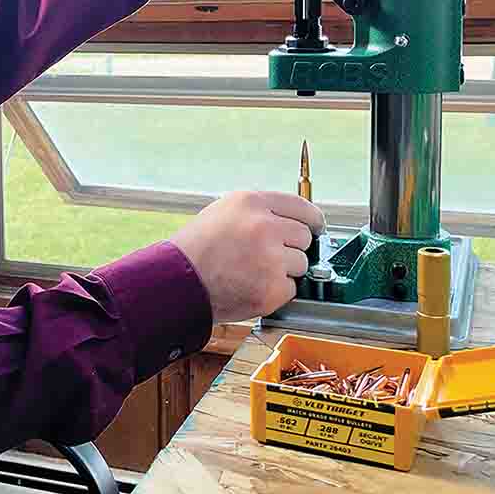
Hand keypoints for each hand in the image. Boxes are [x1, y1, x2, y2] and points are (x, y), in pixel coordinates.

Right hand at [169, 190, 323, 323]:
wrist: (177, 282)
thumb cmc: (195, 249)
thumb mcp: (223, 212)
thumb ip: (259, 212)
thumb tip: (293, 220)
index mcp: (252, 202)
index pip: (302, 206)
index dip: (312, 220)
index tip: (317, 227)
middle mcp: (264, 226)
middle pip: (304, 236)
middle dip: (292, 247)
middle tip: (268, 256)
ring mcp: (271, 258)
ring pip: (301, 264)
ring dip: (284, 270)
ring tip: (253, 272)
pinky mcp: (272, 288)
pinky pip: (291, 288)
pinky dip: (276, 291)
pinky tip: (251, 286)